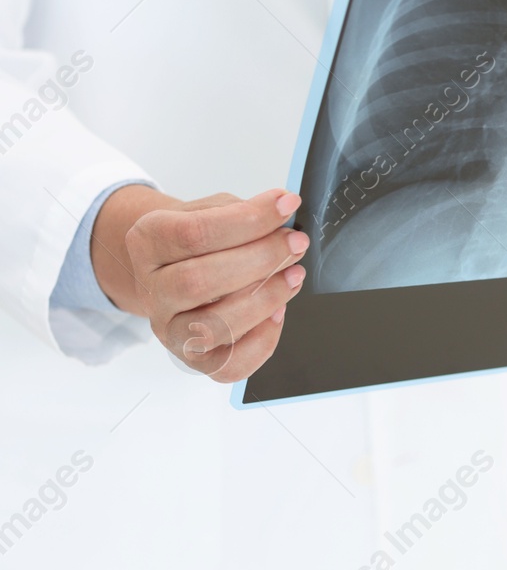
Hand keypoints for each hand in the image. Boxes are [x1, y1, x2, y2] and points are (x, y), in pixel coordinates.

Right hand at [91, 186, 307, 381]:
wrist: (176, 269)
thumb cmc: (200, 240)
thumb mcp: (211, 210)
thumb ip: (242, 211)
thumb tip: (283, 210)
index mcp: (148, 242)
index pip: (194, 233)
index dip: (247, 220)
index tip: (285, 205)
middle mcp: (152, 290)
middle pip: (199, 281)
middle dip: (259, 260)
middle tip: (295, 244)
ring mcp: (169, 329)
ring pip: (211, 326)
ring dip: (265, 299)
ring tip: (294, 275)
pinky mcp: (193, 360)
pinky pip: (228, 365)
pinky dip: (262, 340)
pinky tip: (278, 312)